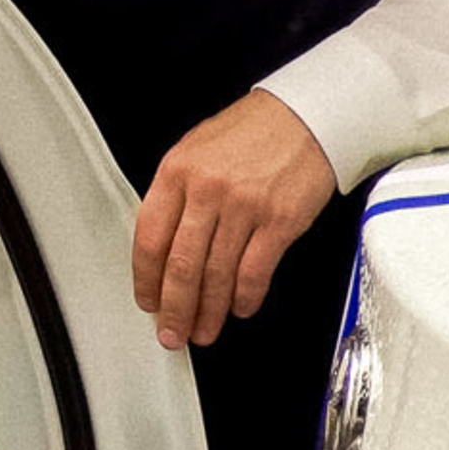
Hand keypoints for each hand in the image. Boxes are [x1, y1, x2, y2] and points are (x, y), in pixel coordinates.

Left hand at [131, 90, 336, 350]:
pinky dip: (244, 297)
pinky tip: (238, 309)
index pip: (149, 236)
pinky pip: (255, 271)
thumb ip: (176, 194)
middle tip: (171, 332)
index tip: (147, 301)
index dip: (146, 277)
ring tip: (203, 330)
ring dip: (208, 311)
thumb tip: (161, 245)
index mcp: (176, 172)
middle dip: (174, 307)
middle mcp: (206, 191)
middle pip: (181, 264)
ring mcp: (243, 208)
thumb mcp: (194, 151)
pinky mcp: (279, 222)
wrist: (303, 117)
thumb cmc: (248, 133)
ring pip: (216, 274)